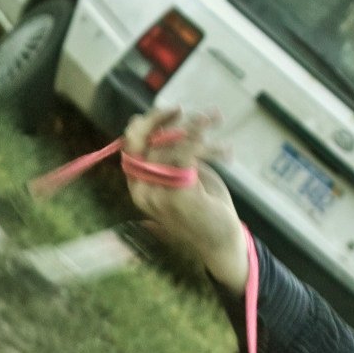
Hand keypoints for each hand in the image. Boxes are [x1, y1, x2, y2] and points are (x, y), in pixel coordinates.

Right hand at [124, 106, 249, 291]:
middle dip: (162, 118)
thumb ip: (173, 156)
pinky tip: (217, 137)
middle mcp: (142, 191)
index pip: (131, 145)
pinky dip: (200, 138)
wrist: (222, 242)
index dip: (148, 123)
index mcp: (139, 186)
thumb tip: (169, 126)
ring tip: (220, 130)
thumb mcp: (185, 176)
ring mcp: (156, 195)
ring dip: (198, 132)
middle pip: (143, 141)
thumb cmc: (205, 207)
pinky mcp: (176, 196)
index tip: (173, 112)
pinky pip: (183, 153)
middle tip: (185, 111)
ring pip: (169, 145)